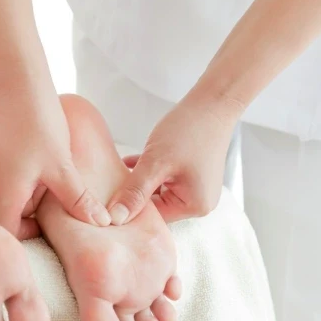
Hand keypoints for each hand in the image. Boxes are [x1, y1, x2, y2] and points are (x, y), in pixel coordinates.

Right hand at [0, 84, 110, 239]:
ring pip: (0, 184)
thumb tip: (101, 224)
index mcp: (1, 195)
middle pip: (5, 208)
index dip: (28, 233)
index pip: (8, 233)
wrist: (11, 75)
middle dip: (31, 202)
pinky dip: (11, 161)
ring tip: (44, 157)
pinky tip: (28, 139)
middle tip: (55, 183)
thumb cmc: (37, 123)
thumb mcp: (62, 166)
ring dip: (22, 181)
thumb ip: (78, 199)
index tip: (48, 219)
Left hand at [107, 95, 238, 224]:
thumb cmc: (189, 130)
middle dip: (133, 194)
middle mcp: (198, 202)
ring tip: (115, 171)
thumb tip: (115, 219)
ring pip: (156, 191)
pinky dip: (146, 171)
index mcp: (194, 206)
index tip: (107, 201)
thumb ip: (134, 192)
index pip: (154, 218)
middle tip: (108, 184)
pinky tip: (128, 161)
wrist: (212, 101)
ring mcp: (195, 188)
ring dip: (138, 181)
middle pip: (156, 206)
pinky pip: (163, 179)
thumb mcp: (155, 163)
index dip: (130, 210)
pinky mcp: (190, 174)